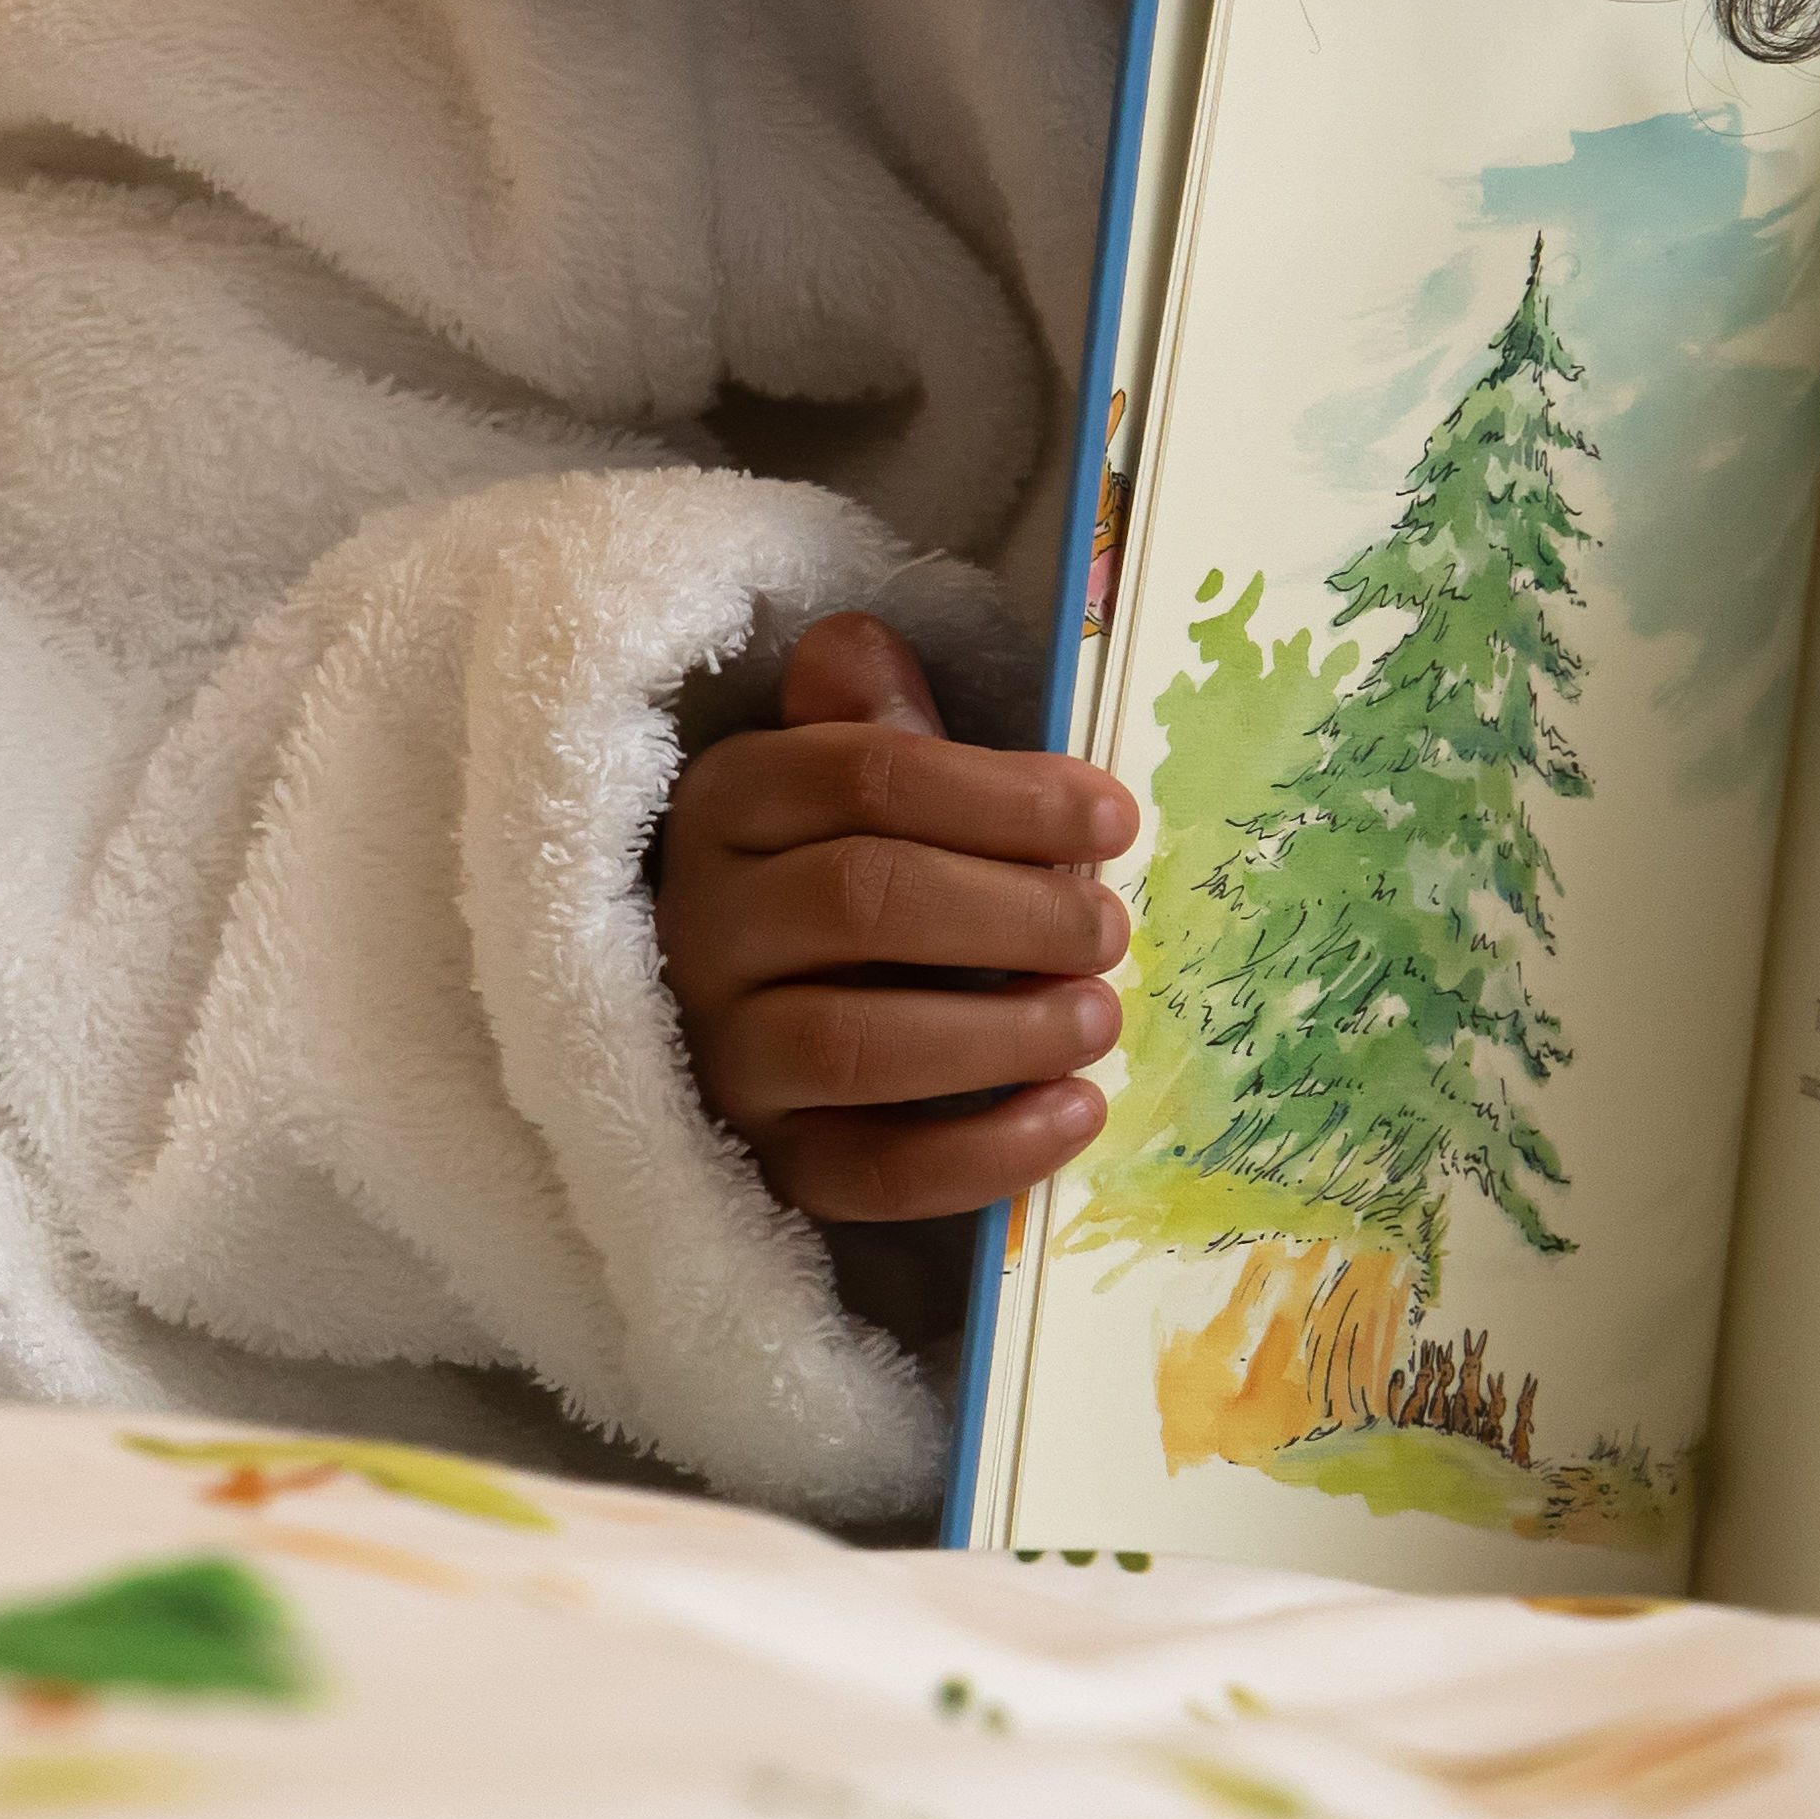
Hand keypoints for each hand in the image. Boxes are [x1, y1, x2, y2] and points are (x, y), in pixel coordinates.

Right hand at [656, 610, 1134, 1222]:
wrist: (742, 1006)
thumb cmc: (830, 863)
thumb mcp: (840, 775)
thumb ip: (870, 720)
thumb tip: (859, 645)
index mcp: (733, 801)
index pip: (867, 776)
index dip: (1006, 796)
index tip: (1114, 820)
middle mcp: (704, 925)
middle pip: (865, 900)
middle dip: (1013, 912)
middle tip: (1111, 929)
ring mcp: (722, 1051)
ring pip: (855, 1044)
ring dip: (1002, 1034)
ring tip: (1100, 1020)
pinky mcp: (758, 1159)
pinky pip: (863, 1173)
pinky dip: (980, 1156)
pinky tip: (1075, 1115)